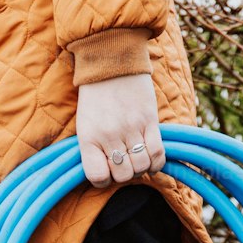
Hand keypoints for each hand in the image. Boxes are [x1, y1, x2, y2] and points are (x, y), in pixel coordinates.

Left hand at [75, 73, 165, 187]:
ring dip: (141, 169)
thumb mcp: (84, 123)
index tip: (106, 172)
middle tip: (124, 164)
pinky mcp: (150, 120)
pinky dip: (156, 162)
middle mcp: (109, 136)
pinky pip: (158, 153)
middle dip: (125, 175)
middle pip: (123, 175)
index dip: (103, 180)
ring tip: (137, 159)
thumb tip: (106, 173)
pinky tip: (151, 159)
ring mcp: (131, 128)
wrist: (111, 62)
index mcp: (88, 138)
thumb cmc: (95, 96)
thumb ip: (93, 148)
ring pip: (141, 167)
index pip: (97, 176)